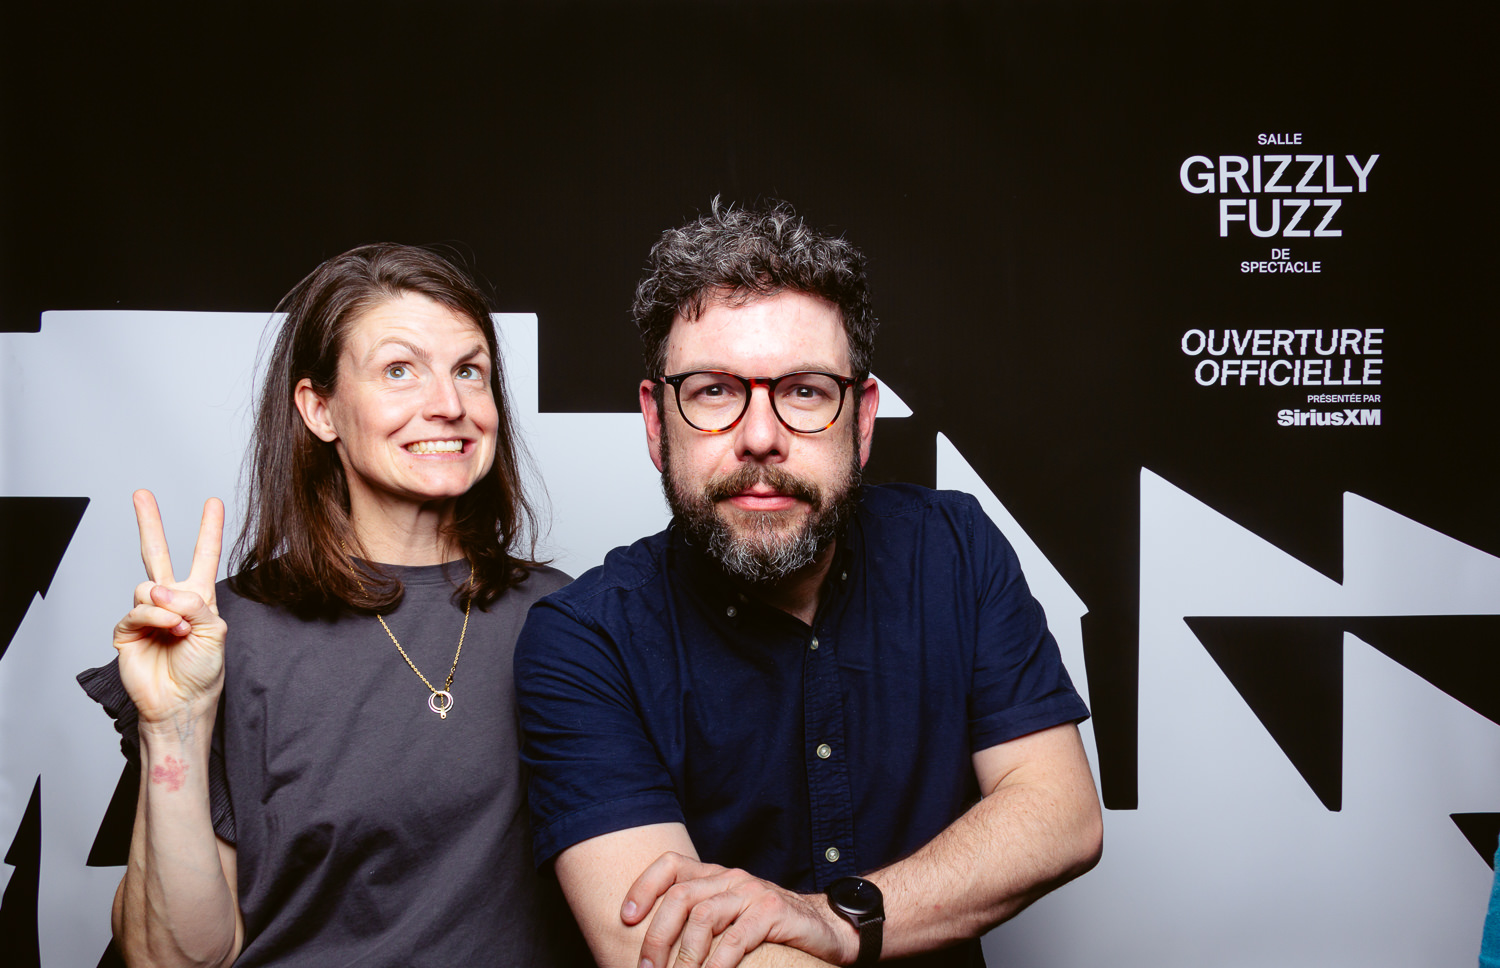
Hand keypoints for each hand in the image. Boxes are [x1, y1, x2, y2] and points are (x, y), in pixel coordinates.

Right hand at [112, 490, 227, 723]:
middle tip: (141, 494)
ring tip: (180, 629)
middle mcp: (171, 600)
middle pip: (156, 553)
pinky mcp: (128, 629)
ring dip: (168, 608)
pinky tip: (169, 631)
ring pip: (148, 587)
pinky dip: (155, 619)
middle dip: (149, 522)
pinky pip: (137, 610)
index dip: (209, 529)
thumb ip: (193, 603)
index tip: (214, 503)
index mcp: (198, 597)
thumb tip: (159, 590)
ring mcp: (147, 613)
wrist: (181, 701)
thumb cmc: (203, 670)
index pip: (203, 555)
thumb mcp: (214, 631)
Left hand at [623, 853, 856, 967]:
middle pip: (680, 896)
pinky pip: (734, 939)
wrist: (828, 927)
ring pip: (703, 917)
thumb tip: (654, 951)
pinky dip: (716, 964)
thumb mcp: (731, 917)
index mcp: (717, 876)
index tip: (624, 919)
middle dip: (655, 936)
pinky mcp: (773, 913)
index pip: (671, 864)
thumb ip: (701, 922)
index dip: (643, 887)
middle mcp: (732, 878)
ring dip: (682, 956)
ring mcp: (753, 893)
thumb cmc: (771, 929)